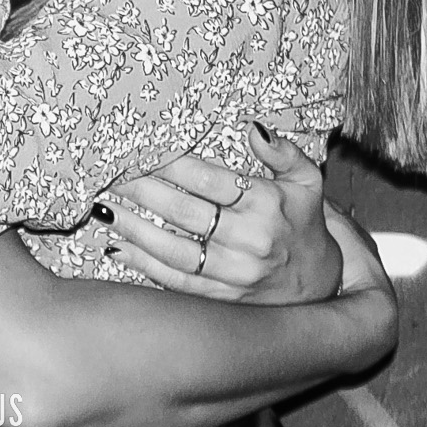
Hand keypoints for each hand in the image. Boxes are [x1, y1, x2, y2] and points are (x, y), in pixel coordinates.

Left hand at [92, 127, 343, 304]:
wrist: (322, 285)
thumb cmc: (304, 223)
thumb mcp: (307, 181)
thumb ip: (282, 152)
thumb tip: (253, 127)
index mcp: (266, 204)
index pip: (208, 179)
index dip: (170, 164)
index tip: (141, 150)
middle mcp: (249, 240)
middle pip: (185, 212)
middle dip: (143, 192)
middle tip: (112, 175)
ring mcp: (234, 274)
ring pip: (174, 250)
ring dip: (135, 229)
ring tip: (105, 208)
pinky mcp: (223, 298)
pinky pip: (176, 282)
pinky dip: (143, 266)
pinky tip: (117, 248)